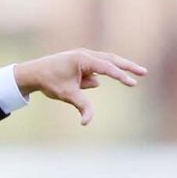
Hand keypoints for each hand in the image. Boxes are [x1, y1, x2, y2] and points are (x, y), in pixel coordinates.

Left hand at [14, 48, 146, 125]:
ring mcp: (84, 57)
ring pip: (105, 63)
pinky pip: (93, 71)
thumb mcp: (67, 95)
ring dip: (114, 71)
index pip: (107, 67)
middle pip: (112, 60)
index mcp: (83, 59)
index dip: (120, 76)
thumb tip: (87, 122)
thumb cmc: (50, 82)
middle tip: (143, 73)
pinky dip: (93, 78)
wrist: (33, 73)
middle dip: (128, 67)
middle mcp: (86, 55)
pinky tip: (75, 85)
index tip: (132, 83)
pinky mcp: (82, 62)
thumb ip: (81, 106)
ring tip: (121, 81)